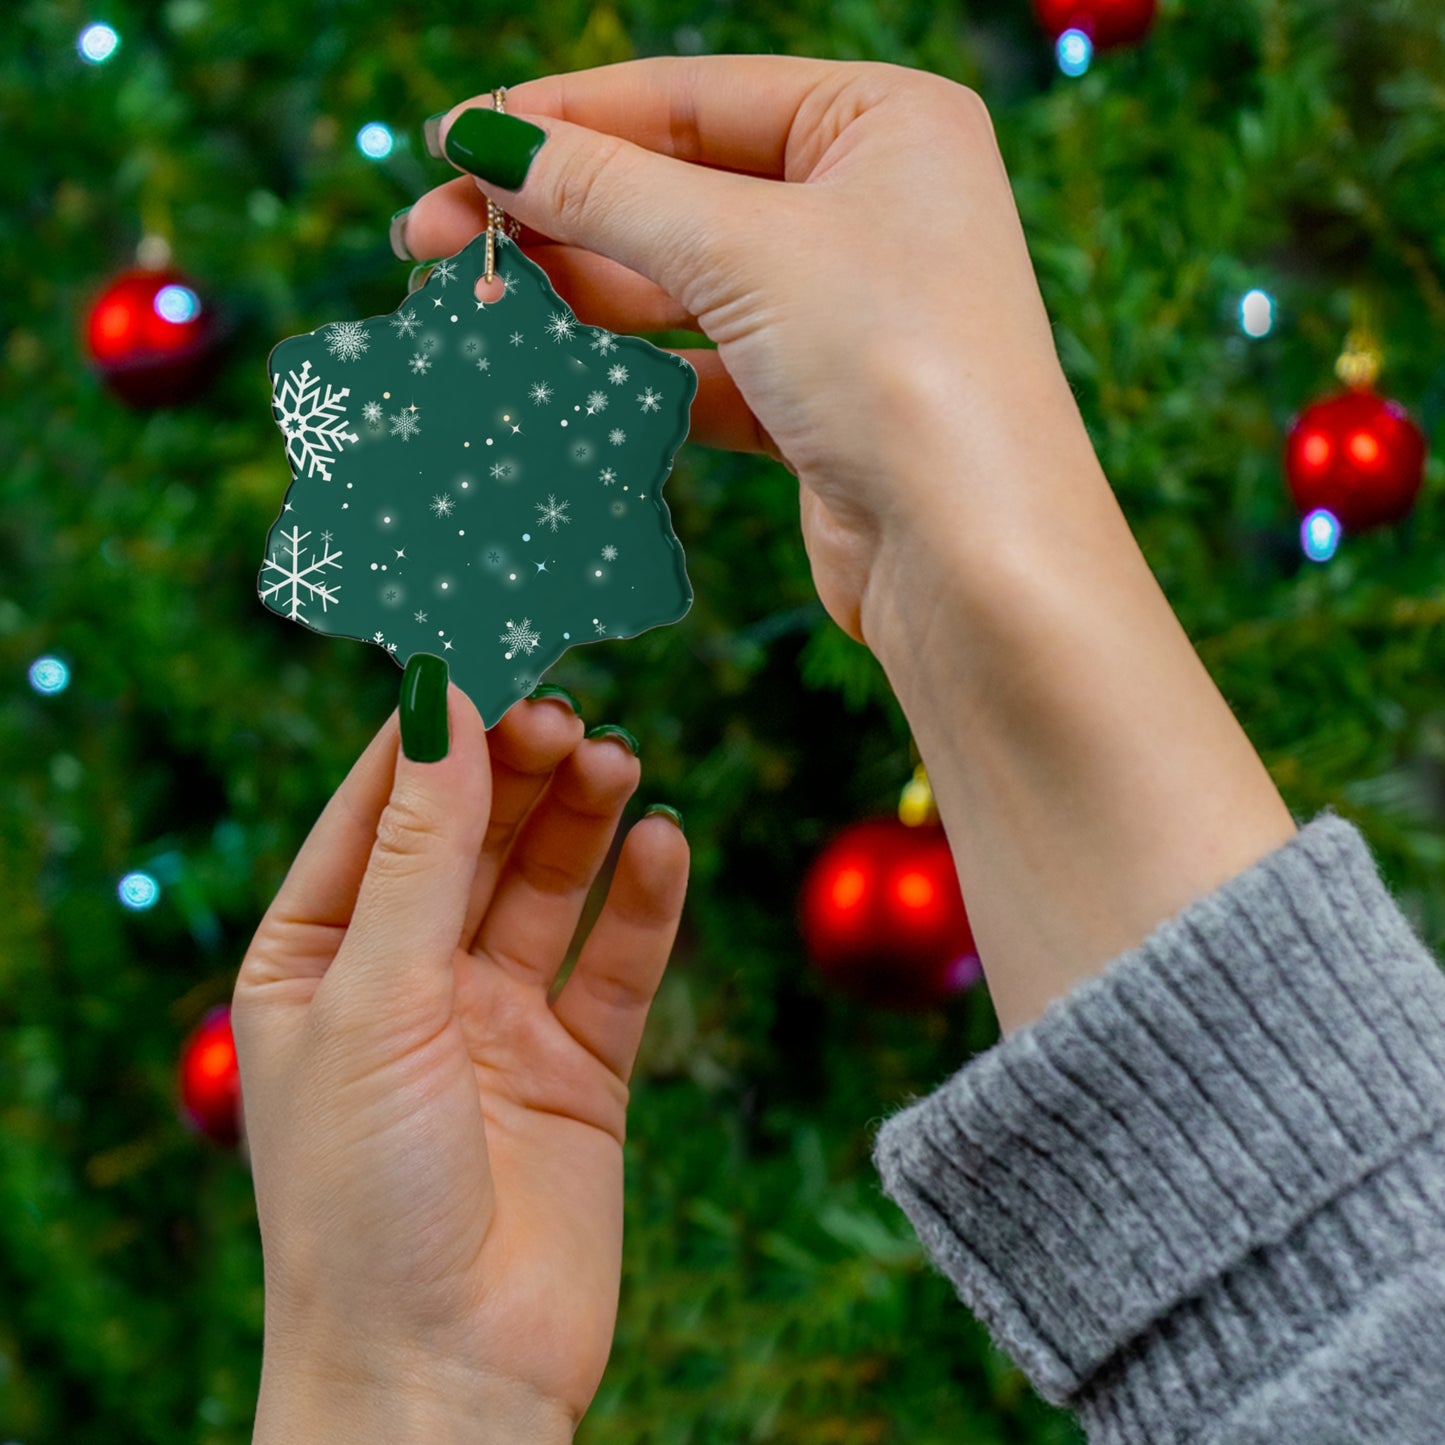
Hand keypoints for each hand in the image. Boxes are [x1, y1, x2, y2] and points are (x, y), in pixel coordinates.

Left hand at [232, 682, 687, 1438]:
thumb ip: (420, 851)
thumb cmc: (364, 1199)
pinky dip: (643, 902)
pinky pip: (617, 962)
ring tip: (617, 760)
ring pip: (548, 885)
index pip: (379, 807)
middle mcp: (409, 978)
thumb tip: (444, 702)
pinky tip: (664, 844)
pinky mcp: (579, 1067)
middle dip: (518, 768)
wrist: (445, 1378)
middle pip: (473, 835)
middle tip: (568, 710)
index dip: (434, 727)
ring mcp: (497, 1021)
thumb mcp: (377, 1000)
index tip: (488, 644)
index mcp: (320, 958)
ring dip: (582, 819)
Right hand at [402, 56, 1089, 643]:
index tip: (451, 141)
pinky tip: (548, 371)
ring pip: (683, 282)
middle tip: (430, 237)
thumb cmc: (896, 367)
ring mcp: (845, 308)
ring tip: (472, 301)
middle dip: (554, 211)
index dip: (562, 117)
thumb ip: (608, 191)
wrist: (974, 560)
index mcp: (883, 121)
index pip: (690, 97)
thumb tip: (486, 141)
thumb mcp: (743, 250)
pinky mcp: (818, 402)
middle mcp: (871, 204)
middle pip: (677, 188)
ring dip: (579, 291)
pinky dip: (629, 370)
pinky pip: (702, 365)